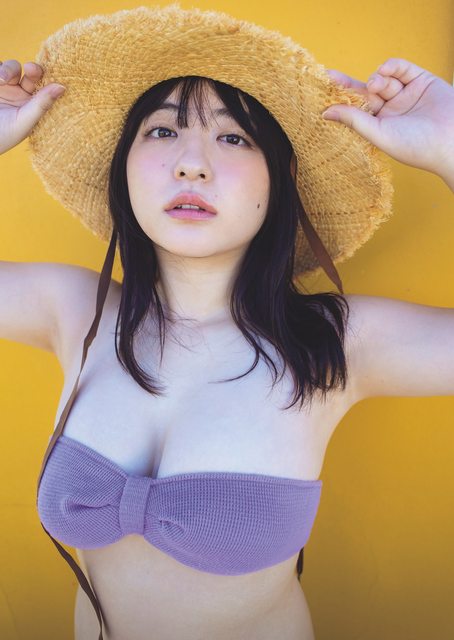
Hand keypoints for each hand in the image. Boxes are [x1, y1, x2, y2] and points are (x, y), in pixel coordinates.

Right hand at [0, 59, 65, 154]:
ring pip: (13, 67)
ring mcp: (6, 87)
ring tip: (1, 80)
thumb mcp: (23, 122)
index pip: (46, 89)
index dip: (50, 79)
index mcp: (34, 107)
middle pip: (33, 74)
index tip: (52, 75)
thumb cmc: (2, 136)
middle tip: (30, 68)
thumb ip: (41, 105)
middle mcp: (21, 95)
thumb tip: (62, 87)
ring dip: (9, 69)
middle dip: (33, 69)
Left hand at [323, 58, 453, 182]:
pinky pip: (402, 68)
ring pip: (383, 79)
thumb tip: (326, 113)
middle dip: (349, 85)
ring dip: (376, 79)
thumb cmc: (415, 146)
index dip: (340, 100)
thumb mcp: (379, 134)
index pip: (355, 109)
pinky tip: (384, 70)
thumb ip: (354, 120)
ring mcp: (406, 95)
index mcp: (379, 126)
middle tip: (332, 77)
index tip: (322, 90)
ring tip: (376, 86)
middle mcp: (391, 110)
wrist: (452, 141)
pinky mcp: (421, 81)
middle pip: (365, 93)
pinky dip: (392, 66)